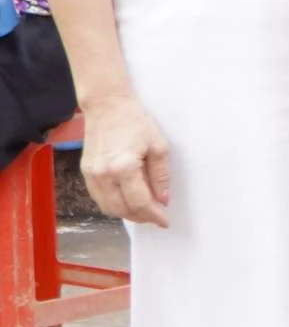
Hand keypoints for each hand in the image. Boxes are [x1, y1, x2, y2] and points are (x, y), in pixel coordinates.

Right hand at [74, 94, 171, 225]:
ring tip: (143, 210)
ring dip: (126, 213)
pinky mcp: (85, 171)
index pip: (140, 203)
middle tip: (155, 217)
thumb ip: (161, 176)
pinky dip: (112, 204)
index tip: (164, 222)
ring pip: (107, 207)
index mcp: (124, 167)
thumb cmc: (134, 121)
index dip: (154, 216)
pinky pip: (98, 197)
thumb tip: (163, 200)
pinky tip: (126, 200)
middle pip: (122, 209)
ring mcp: (91, 174)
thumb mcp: (158, 146)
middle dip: (141, 217)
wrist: (107, 105)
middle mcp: (104, 174)